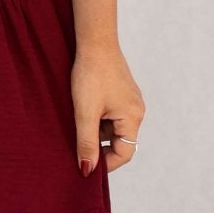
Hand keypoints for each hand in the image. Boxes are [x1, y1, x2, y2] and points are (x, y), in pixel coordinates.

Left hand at [72, 43, 145, 176]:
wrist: (94, 42)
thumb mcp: (85, 113)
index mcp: (133, 117)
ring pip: (113, 128)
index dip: (106, 164)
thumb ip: (86, 143)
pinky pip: (111, 115)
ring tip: (77, 123)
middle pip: (120, 142)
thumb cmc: (91, 75)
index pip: (125, 153)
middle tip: (77, 146)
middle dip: (99, 147)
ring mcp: (129, 101)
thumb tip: (87, 170)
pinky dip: (97, 118)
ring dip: (96, 131)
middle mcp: (136, 111)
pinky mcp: (121, 93)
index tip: (86, 166)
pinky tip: (82, 111)